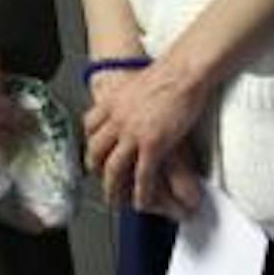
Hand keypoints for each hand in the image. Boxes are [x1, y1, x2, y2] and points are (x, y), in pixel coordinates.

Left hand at [83, 59, 210, 213]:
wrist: (183, 71)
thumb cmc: (169, 72)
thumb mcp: (138, 82)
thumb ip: (130, 96)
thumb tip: (134, 100)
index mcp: (113, 102)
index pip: (90, 125)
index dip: (90, 140)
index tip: (94, 150)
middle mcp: (117, 119)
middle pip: (96, 150)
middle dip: (95, 168)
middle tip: (100, 179)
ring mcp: (133, 134)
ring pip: (113, 168)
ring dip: (112, 188)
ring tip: (115, 200)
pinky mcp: (153, 144)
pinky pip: (142, 176)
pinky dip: (140, 192)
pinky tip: (142, 202)